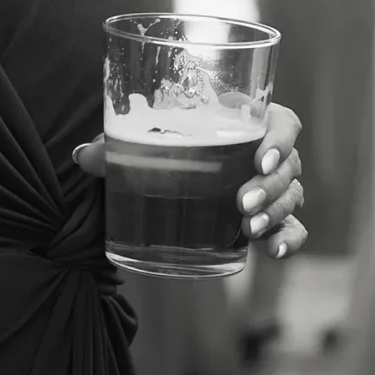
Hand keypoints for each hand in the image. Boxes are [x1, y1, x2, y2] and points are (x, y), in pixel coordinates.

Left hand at [72, 101, 307, 261]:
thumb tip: (82, 157)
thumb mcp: (136, 146)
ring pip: (291, 196)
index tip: (259, 158)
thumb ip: (112, 149)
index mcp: (243, 122)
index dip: (280, 139)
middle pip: (289, 164)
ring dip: (275, 212)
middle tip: (241, 203)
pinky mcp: (266, 218)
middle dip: (271, 186)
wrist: (161, 180)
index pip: (282, 123)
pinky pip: (291, 228)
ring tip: (248, 228)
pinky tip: (274, 252)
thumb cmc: (159, 148)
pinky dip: (288, 239)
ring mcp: (269, 187)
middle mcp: (264, 153)